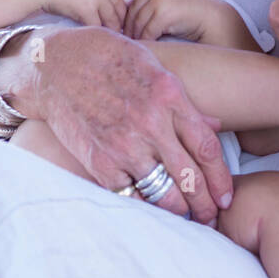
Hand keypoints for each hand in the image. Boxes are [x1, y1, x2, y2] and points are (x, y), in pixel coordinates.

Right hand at [28, 25, 233, 223]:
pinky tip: (151, 209)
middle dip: (205, 205)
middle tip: (210, 218)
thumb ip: (184, 101)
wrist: (54, 65)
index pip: (207, 149)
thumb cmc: (106, 58)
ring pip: (163, 193)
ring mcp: (124, 145)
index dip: (220, 179)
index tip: (224, 196)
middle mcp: (150, 123)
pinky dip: (143, 205)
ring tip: (186, 218)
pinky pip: (130, 195)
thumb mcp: (153, 67)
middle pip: (190, 178)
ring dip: (178, 211)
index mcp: (169, 96)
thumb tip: (213, 126)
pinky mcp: (99, 162)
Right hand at [29, 0, 127, 31]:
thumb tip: (101, 2)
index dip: (121, 9)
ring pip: (110, 18)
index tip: (121, 20)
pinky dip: (98, 34)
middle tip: (120, 33)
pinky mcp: (86, 7)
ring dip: (111, 30)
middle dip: (119, 22)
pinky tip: (98, 40)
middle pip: (118, 6)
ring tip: (112, 40)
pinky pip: (97, 25)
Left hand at [103, 0, 220, 42]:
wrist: (214, 19)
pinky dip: (146, 40)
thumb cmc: (195, 14)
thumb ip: (156, 3)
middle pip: (134, 10)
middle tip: (125, 38)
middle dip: (129, 26)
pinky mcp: (164, 13)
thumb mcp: (174, 1)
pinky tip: (146, 45)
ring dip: (136, 36)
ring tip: (134, 45)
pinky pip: (148, 31)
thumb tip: (135, 21)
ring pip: (139, 22)